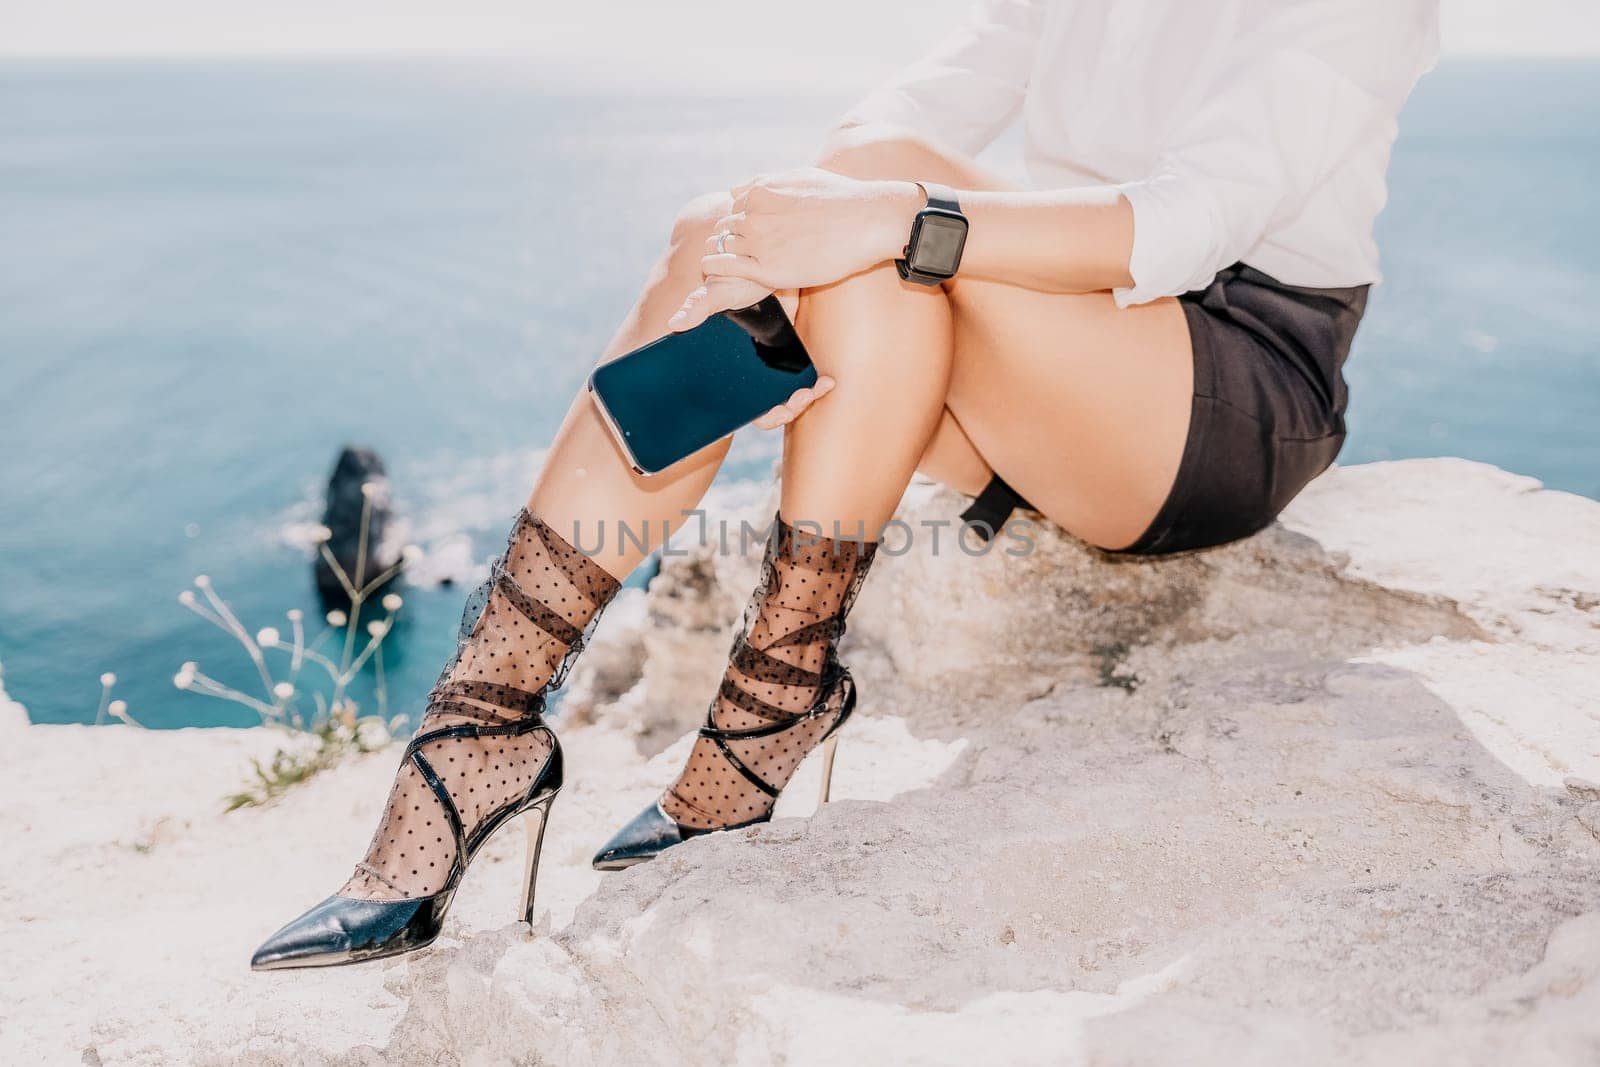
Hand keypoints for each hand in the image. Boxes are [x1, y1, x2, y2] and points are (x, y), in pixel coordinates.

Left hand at [667, 169, 921, 331]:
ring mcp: (758, 240)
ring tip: (717, 271)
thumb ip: (770, 183)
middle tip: (726, 256)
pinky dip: (716, 271)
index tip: (741, 237)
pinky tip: (717, 277)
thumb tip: (746, 188)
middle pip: (723, 229)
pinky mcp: (766, 268)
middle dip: (723, 241)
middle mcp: (753, 213)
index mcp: (760, 190)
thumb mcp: (800, 176)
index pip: (731, 207)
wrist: (867, 219)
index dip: (736, 224)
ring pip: (719, 248)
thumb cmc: (842, 199)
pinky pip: (725, 268)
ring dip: (716, 258)